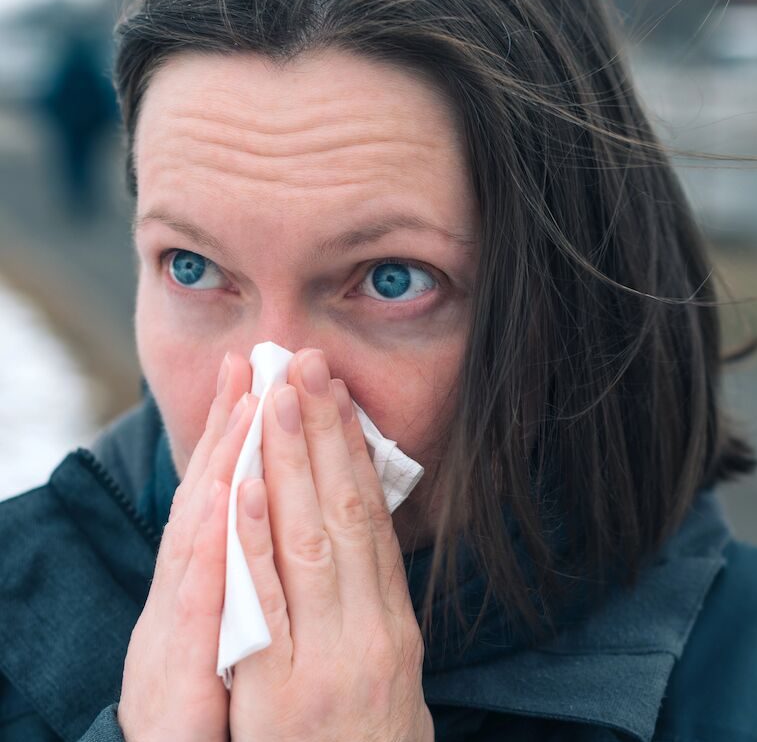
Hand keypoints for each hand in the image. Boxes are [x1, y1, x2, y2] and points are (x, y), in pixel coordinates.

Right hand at [118, 353, 256, 741]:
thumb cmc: (213, 707)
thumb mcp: (237, 634)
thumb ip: (248, 579)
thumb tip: (268, 518)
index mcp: (203, 585)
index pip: (225, 498)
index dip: (239, 440)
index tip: (258, 379)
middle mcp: (186, 598)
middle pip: (211, 498)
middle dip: (232, 429)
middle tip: (250, 361)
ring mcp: (177, 630)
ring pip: (202, 532)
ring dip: (225, 463)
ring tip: (247, 401)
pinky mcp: (178, 669)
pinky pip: (203, 597)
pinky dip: (219, 544)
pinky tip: (231, 496)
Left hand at [229, 349, 433, 741]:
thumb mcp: (394, 682)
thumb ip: (374, 620)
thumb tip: (363, 556)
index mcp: (395, 627)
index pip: (372, 522)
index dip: (353, 454)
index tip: (336, 397)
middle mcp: (370, 631)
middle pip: (345, 515)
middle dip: (323, 435)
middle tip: (305, 364)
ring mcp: (328, 658)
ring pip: (310, 542)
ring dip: (290, 464)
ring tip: (277, 396)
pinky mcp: (283, 692)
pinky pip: (268, 606)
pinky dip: (256, 541)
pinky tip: (245, 487)